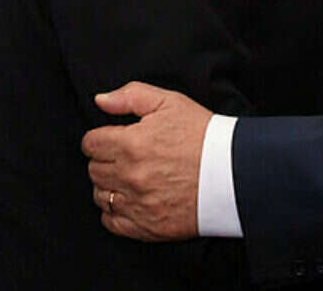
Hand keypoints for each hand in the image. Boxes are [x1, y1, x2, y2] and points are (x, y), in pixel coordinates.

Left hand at [81, 81, 210, 241]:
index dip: (101, 137)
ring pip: (100, 195)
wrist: (233, 172)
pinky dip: (115, 211)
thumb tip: (100, 100)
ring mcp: (136, 203)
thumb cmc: (204, 135)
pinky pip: (111, 221)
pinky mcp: (145, 226)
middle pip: (93, 169)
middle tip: (127, 156)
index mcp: (131, 144)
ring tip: (131, 177)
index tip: (115, 138)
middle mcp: (129, 176)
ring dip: (110, 185)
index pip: (90, 143)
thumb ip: (130, 96)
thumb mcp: (170, 102)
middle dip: (106, 160)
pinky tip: (132, 198)